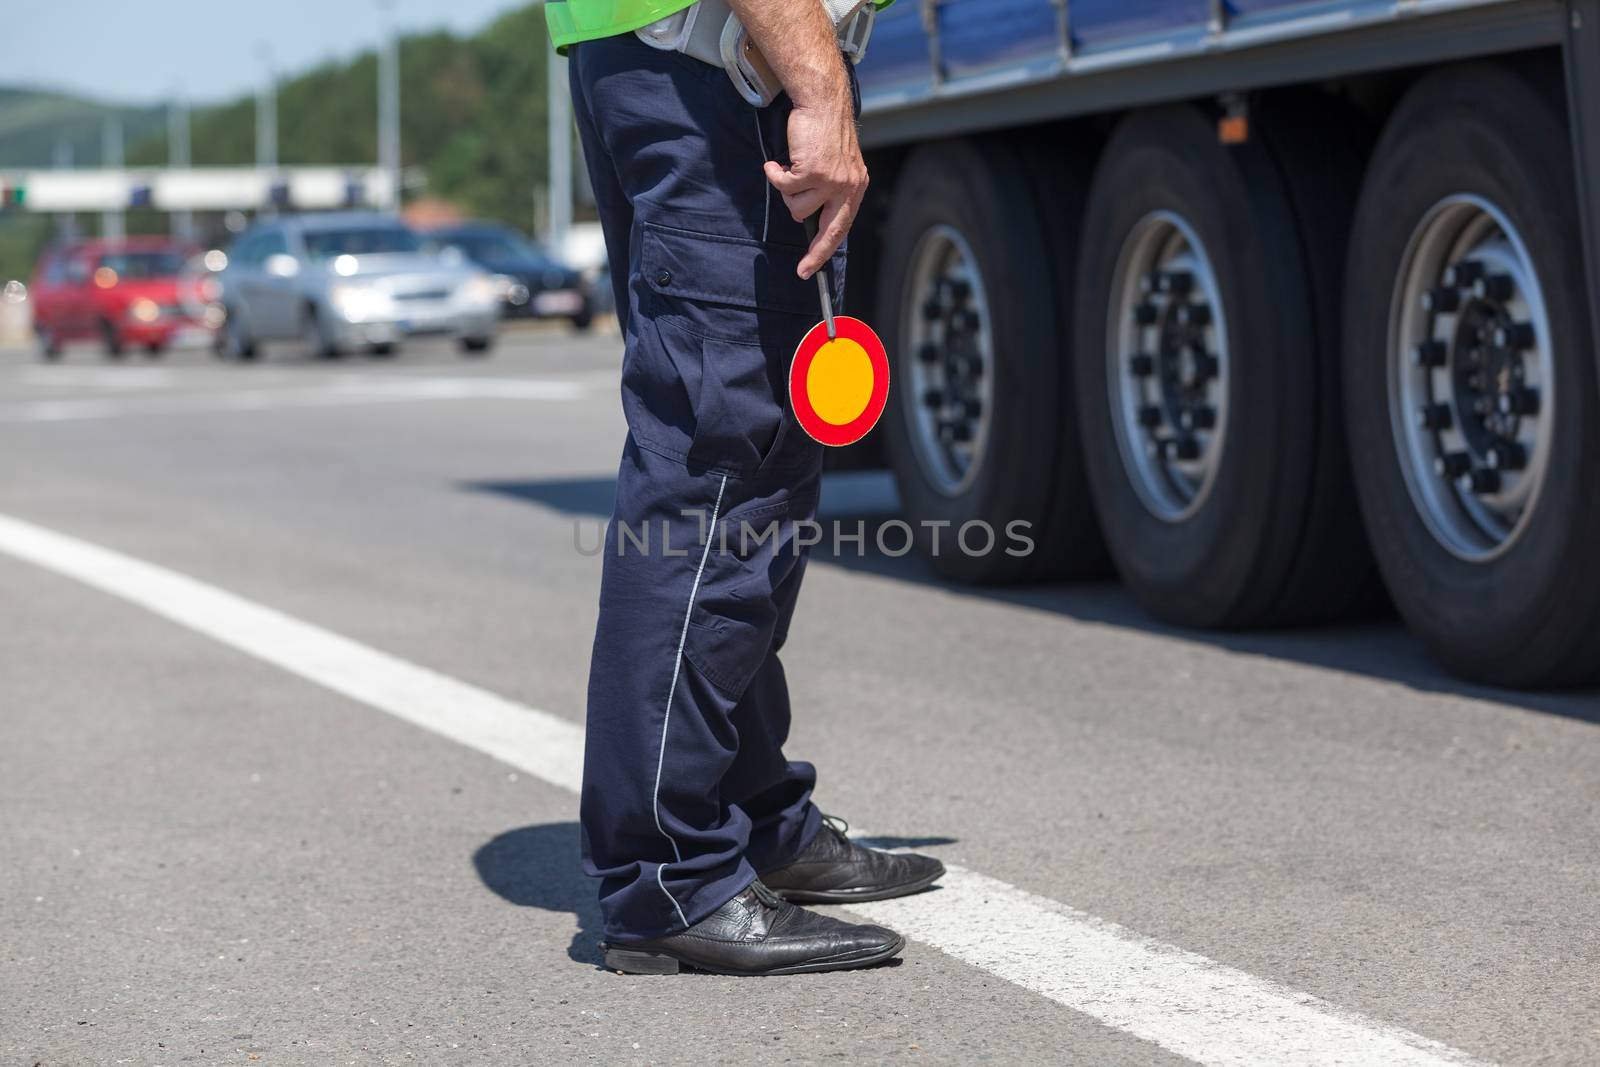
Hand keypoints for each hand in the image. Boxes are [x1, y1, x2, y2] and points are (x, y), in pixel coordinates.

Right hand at [763, 99, 868, 279]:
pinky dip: (775, 175)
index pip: (842, 227)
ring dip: (787, 191)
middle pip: (829, 232)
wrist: (822, 103)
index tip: (812, 268)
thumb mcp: (837, 164)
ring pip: (797, 207)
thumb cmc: (824, 131)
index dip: (826, 250)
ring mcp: (831, 181)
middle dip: (814, 253)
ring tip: (789, 171)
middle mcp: (848, 187)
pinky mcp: (813, 172)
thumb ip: (831, 190)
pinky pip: (783, 186)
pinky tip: (776, 163)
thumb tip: (811, 217)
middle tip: (802, 269)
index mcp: (856, 187)